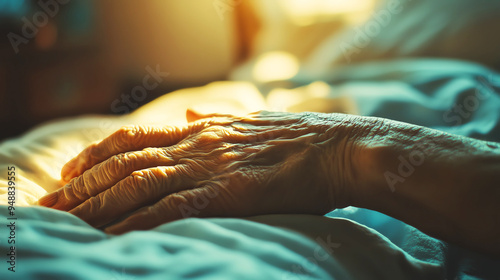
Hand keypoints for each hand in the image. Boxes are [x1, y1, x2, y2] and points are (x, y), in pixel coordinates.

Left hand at [38, 110, 358, 233]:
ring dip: (98, 203)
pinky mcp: (228, 192)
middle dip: (83, 183)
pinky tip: (112, 235)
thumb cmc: (300, 139)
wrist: (339, 147)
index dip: (98, 152)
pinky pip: (172, 208)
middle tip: (51, 203)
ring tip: (65, 221)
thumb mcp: (250, 120)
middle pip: (126, 162)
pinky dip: (137, 221)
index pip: (136, 137)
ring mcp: (211, 166)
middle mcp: (198, 143)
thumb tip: (185, 110)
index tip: (71, 169)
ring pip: (138, 183)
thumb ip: (212, 116)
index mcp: (203, 127)